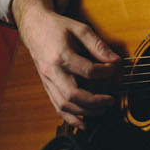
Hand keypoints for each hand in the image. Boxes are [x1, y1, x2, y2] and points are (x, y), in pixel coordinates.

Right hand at [12, 0, 123, 128]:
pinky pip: (57, 107)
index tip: (114, 68)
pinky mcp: (47, 86)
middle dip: (96, 101)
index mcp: (61, 55)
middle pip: (74, 94)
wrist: (33, 26)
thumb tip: (115, 60)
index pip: (88, 71)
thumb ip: (98, 45)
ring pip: (64, 105)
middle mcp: (52, 71)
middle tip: (111, 99)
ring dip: (85, 111)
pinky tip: (84, 123)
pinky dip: (71, 118)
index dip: (105, 72)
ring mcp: (47, 81)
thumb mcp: (80, 29)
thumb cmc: (57, 27)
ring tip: (103, 109)